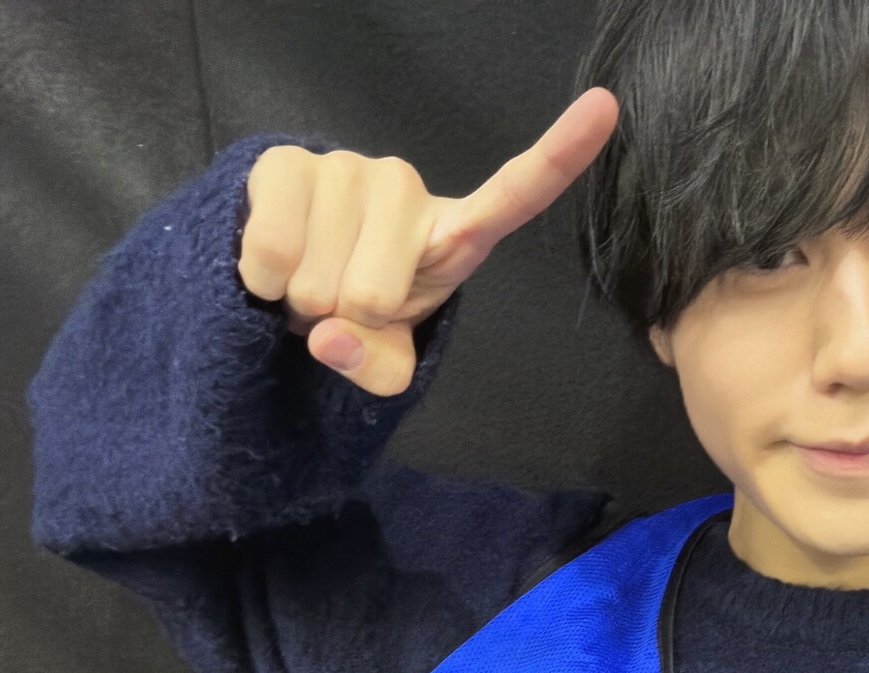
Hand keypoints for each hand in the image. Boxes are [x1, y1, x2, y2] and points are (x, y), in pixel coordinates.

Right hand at [238, 87, 619, 396]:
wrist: (280, 277)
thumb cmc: (354, 314)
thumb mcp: (383, 358)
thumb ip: (379, 369)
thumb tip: (334, 337)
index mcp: (455, 232)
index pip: (516, 193)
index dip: (560, 153)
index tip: (605, 106)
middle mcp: (407, 186)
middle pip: (372, 296)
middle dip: (343, 319)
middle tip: (341, 301)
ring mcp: (348, 168)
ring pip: (318, 283)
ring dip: (302, 302)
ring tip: (311, 279)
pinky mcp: (287, 164)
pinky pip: (272, 253)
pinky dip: (263, 283)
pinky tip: (274, 267)